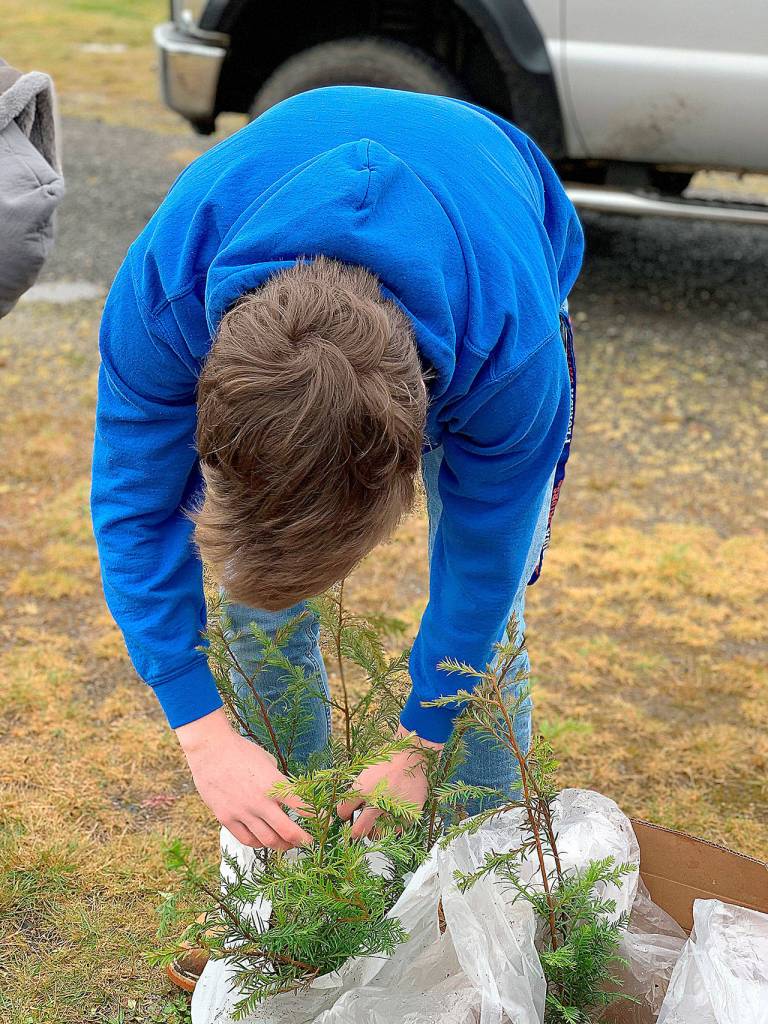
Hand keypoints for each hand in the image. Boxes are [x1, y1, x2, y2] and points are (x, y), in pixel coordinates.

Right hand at [176, 708, 311, 851]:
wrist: (210, 749)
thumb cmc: (241, 751)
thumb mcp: (268, 761)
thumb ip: (278, 781)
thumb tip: (286, 794)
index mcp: (275, 784)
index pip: (303, 807)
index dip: (316, 817)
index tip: (323, 821)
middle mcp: (260, 801)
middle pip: (288, 831)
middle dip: (301, 840)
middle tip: (308, 842)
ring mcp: (242, 812)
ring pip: (267, 840)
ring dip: (281, 845)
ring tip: (286, 844)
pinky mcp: (226, 818)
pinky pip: (246, 839)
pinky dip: (258, 843)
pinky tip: (263, 840)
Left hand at [336, 725, 443, 838]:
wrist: (413, 755)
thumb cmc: (390, 760)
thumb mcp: (366, 772)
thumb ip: (357, 791)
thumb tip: (349, 807)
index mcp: (362, 789)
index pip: (343, 812)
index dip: (344, 814)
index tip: (347, 815)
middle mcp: (376, 802)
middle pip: (357, 831)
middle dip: (355, 832)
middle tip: (358, 828)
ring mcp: (393, 811)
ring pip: (377, 835)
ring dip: (375, 831)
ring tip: (378, 822)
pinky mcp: (409, 815)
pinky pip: (397, 830)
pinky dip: (394, 826)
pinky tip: (394, 815)